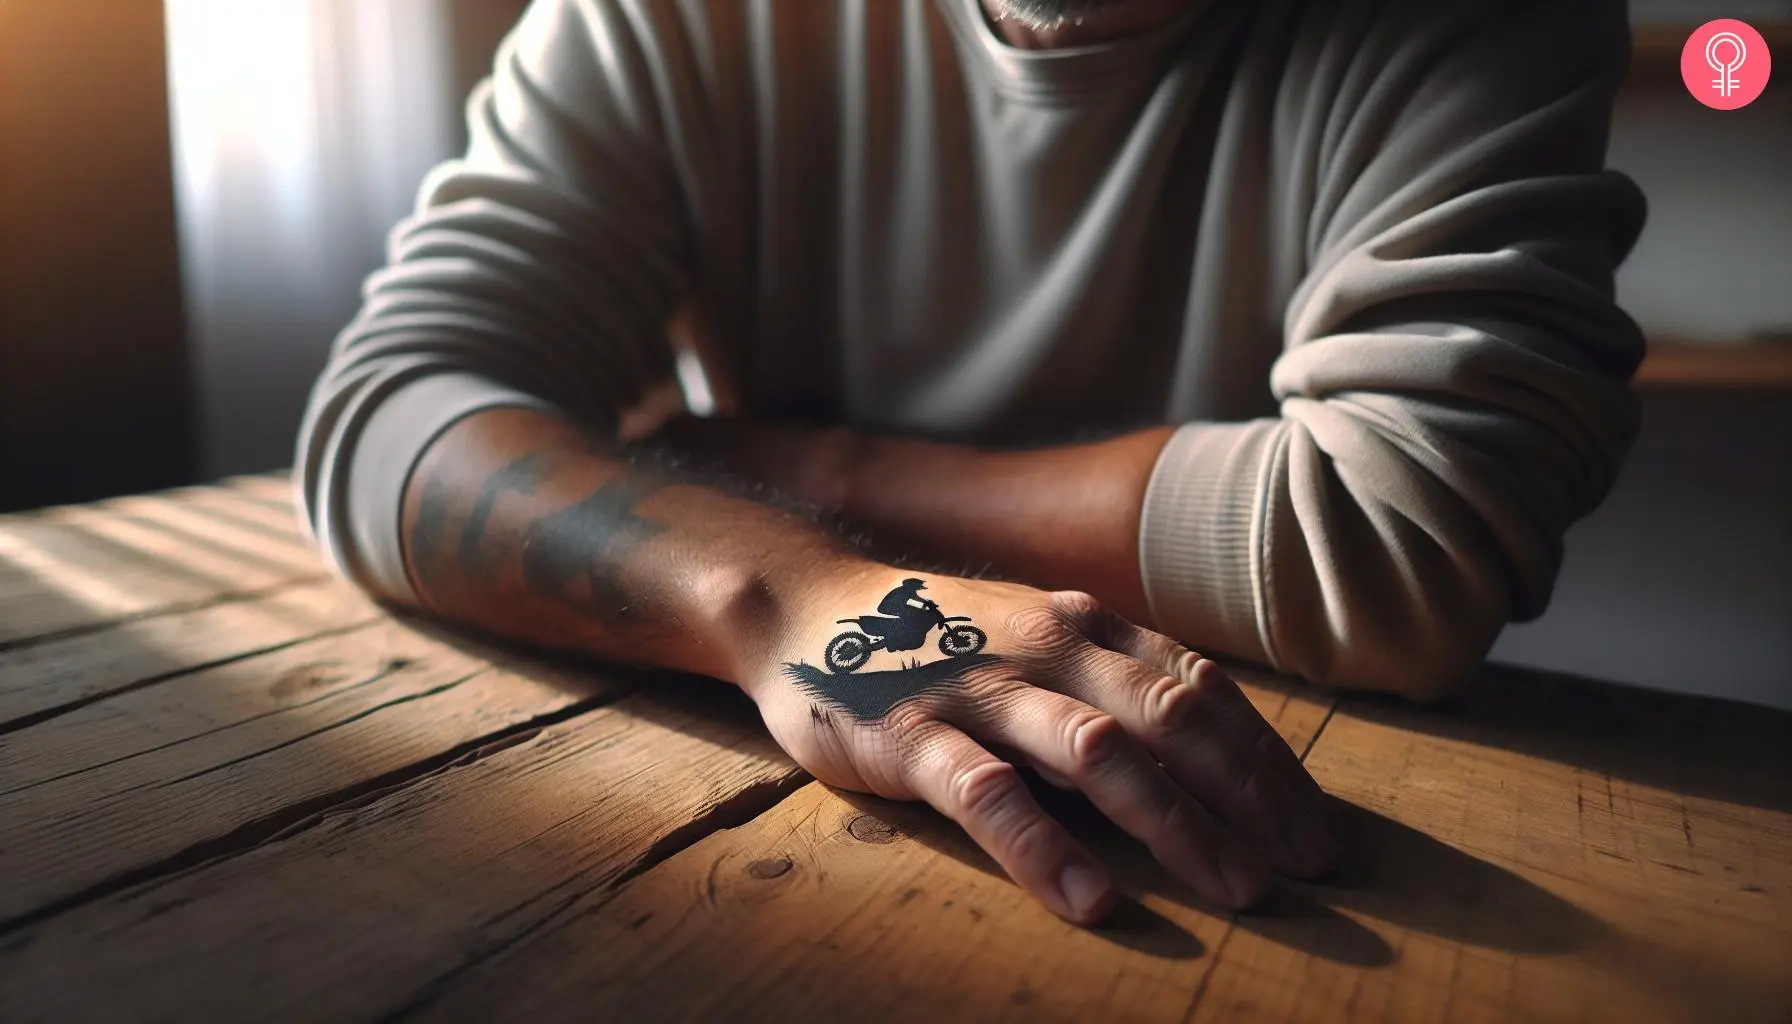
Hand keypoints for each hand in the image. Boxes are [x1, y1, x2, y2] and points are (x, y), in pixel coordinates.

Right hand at [741, 571, 1336, 923]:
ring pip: (1098, 751)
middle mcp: (1048, 648)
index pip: (1202, 691)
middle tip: (1304, 869)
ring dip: (1176, 823)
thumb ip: (1109, 679)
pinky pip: (987, 793)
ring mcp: (980, 689)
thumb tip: (1211, 750)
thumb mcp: (1036, 636)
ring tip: (1233, 889)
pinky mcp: (911, 734)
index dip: (1267, 761)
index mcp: (1086, 627)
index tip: (1316, 827)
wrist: (806, 602)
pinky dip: (1044, 847)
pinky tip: (1089, 900)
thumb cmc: (938, 637)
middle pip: (1173, 720)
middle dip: (1249, 797)